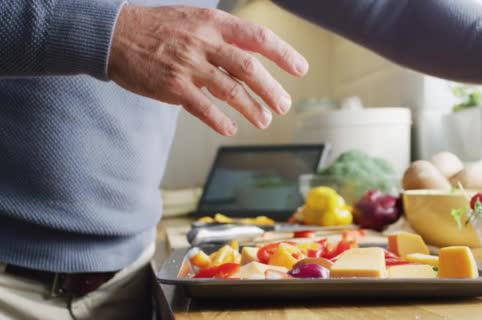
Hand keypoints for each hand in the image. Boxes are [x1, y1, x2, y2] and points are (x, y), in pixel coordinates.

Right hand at [108, 6, 308, 135]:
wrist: (115, 34)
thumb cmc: (159, 29)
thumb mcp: (195, 21)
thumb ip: (222, 39)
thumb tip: (251, 60)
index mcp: (214, 23)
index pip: (257, 37)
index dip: (283, 53)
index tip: (301, 69)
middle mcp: (204, 42)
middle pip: (248, 67)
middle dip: (271, 89)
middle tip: (284, 105)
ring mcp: (188, 65)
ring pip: (229, 89)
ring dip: (252, 107)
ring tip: (265, 120)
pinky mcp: (172, 86)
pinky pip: (202, 106)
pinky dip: (219, 119)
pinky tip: (231, 129)